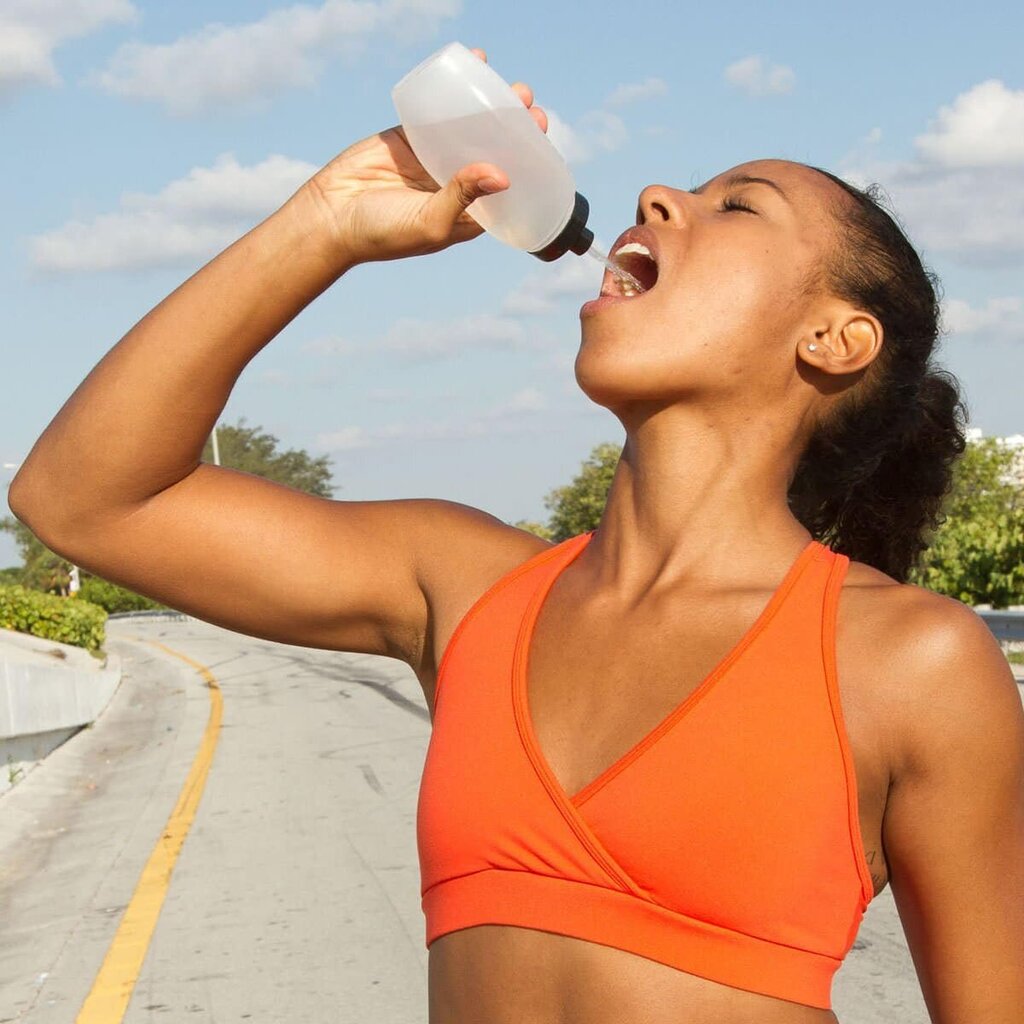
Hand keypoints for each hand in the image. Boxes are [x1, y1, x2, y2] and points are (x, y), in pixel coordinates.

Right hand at [300, 49, 547, 266]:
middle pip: (497, 150)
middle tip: (531, 109)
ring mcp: (435, 158)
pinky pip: (442, 109)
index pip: (510, 185)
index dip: (530, 162)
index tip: (543, 139)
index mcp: (469, 212)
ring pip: (474, 127)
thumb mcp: (431, 222)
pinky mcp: (412, 136)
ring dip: (496, 107)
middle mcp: (457, 184)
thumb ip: (463, 198)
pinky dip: (459, 89)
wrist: (331, 217)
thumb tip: (503, 174)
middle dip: (518, 129)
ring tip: (515, 90)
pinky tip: (478, 66)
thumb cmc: (383, 234)